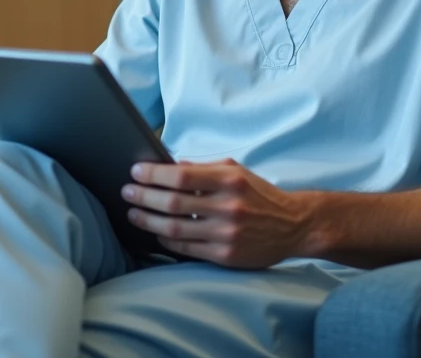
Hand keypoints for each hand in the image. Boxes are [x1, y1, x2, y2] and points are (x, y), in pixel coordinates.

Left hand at [122, 158, 311, 267]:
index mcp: (229, 180)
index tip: (136, 172)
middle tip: (127, 192)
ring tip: (133, 212)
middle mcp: (227, 206)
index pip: (181, 176)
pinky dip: (165, 240)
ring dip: (148, 220)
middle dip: (144, 196)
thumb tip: (171, 165)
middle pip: (173, 202)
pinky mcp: (225, 255)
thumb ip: (204, 169)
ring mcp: (226, 233)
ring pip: (174, 228)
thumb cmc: (260, 195)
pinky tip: (155, 231)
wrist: (294, 225)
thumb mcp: (237, 172)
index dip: (154, 174)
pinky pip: (186, 248)